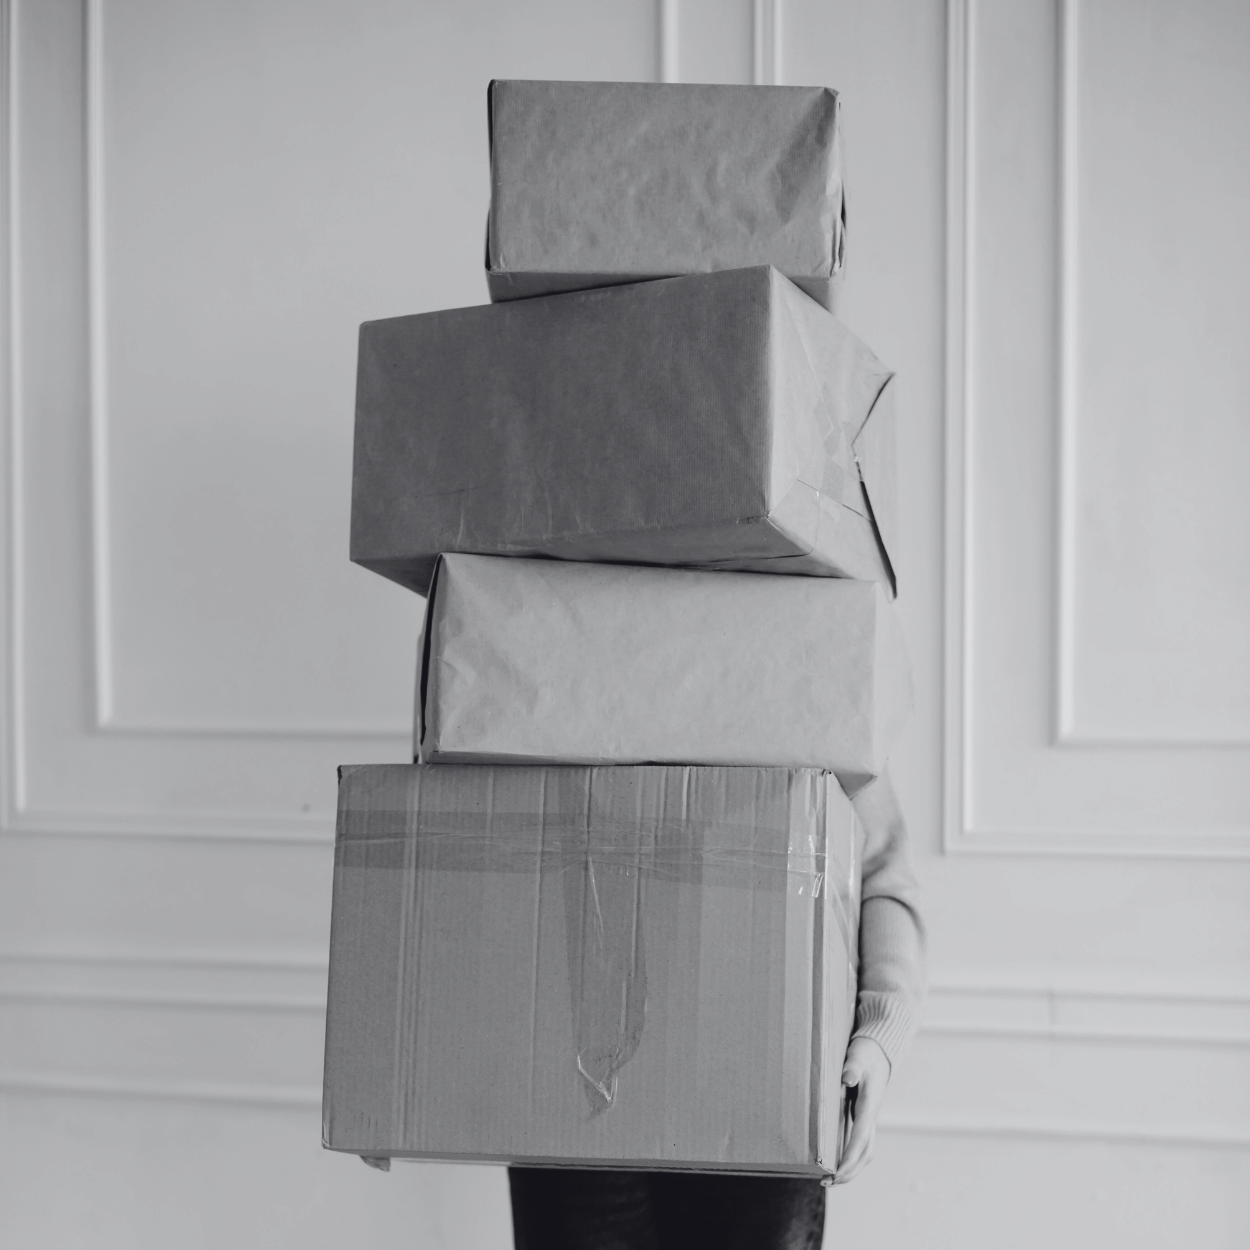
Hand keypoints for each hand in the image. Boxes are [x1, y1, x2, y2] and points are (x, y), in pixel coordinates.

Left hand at [833, 1036, 890, 1183]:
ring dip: (851, 1168)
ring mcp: (869, 1118)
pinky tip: (836, 1161)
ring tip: (831, 1179)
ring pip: (865, 1151)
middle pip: (865, 1153)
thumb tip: (847, 1079)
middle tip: (829, 1182)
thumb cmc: (866, 1053)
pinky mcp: (864, 1117)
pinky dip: (851, 1157)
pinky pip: (860, 1143)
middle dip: (849, 1171)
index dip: (849, 1157)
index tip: (837, 1172)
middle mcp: (871, 1116)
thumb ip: (852, 1067)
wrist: (879, 1050)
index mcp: (869, 1105)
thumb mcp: (858, 1056)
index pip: (860, 1137)